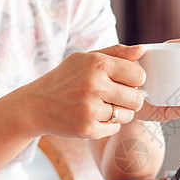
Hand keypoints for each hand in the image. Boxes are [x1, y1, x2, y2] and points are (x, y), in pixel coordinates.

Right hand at [21, 45, 145, 138]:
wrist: (36, 105)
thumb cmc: (65, 79)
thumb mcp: (86, 58)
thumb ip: (117, 53)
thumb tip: (142, 50)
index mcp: (97, 64)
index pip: (139, 75)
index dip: (135, 80)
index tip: (125, 81)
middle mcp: (94, 86)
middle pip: (137, 99)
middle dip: (130, 99)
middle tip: (116, 97)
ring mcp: (90, 109)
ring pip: (128, 116)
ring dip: (119, 113)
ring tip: (102, 106)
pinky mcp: (87, 129)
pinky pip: (115, 129)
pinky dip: (108, 124)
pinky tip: (93, 116)